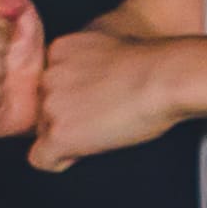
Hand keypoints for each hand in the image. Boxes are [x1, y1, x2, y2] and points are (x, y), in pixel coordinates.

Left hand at [18, 15, 202, 168]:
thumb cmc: (152, 64)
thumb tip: (86, 87)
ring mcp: (50, 105)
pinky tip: (83, 153)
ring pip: (42, 132)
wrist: (165, 78)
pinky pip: (41, 159)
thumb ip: (85, 62)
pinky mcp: (58, 134)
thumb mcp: (108, 47)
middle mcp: (46, 75)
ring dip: (67, 136)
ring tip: (101, 131)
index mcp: (57, 50)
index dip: (69, 98)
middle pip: (41, 108)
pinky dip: (60, 161)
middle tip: (100, 119)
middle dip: (65, 118)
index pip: (45, 83)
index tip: (92, 102)